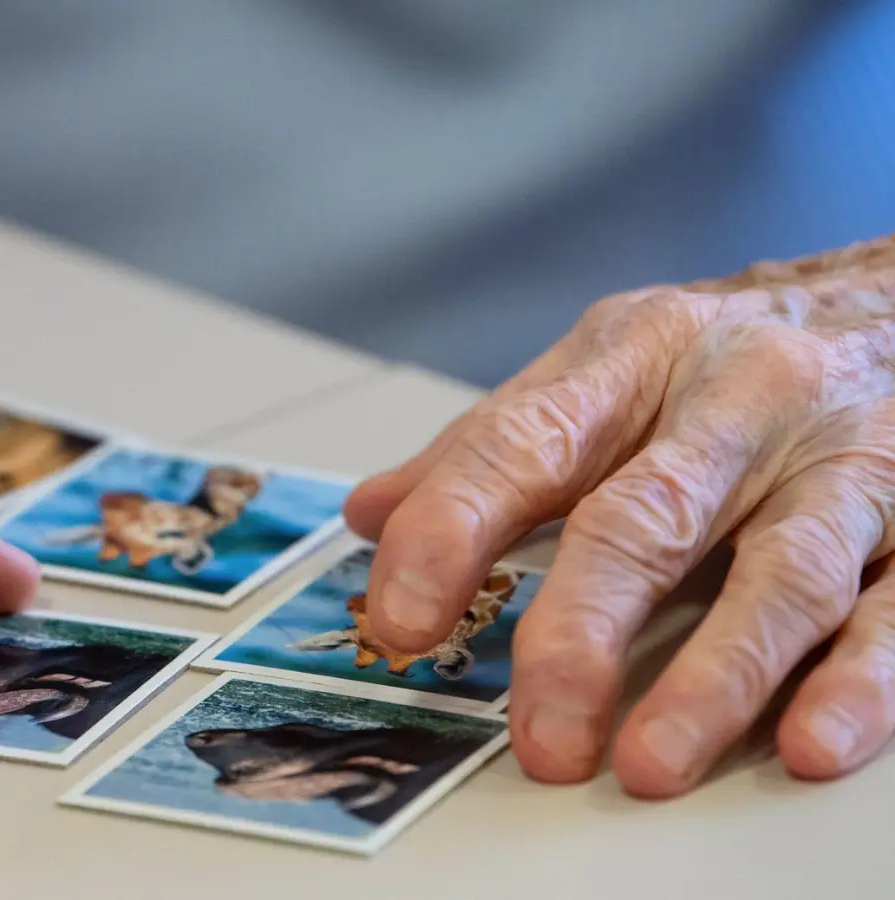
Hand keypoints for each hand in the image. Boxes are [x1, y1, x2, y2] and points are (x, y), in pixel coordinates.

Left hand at [344, 242, 894, 795]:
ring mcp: (842, 461)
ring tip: (650, 763)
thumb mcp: (606, 368)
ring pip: (778, 574)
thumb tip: (370, 515)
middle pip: (644, 519)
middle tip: (537, 729)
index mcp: (634, 357)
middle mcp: (738, 400)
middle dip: (580, 630)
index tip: (398, 614)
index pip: (522, 444)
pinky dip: (861, 678)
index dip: (451, 528)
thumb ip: (491, 447)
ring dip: (714, 678)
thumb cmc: (732, 352)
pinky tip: (814, 739)